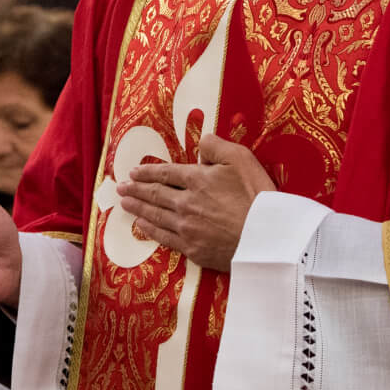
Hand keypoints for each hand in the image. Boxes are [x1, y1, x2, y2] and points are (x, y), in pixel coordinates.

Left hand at [115, 135, 273, 271]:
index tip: (133, 172)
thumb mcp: (242, 159)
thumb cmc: (258, 197)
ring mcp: (187, 228)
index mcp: (197, 180)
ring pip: (155, 215)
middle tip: (120, 187)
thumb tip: (202, 140)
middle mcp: (186, 203)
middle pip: (155, 194)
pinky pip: (164, 238)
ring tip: (124, 203)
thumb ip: (217, 146)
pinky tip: (141, 226)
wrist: (268, 239)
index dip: (147, 172)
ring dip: (138, 207)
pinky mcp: (193, 249)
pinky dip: (149, 230)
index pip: (166, 173)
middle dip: (136, 189)